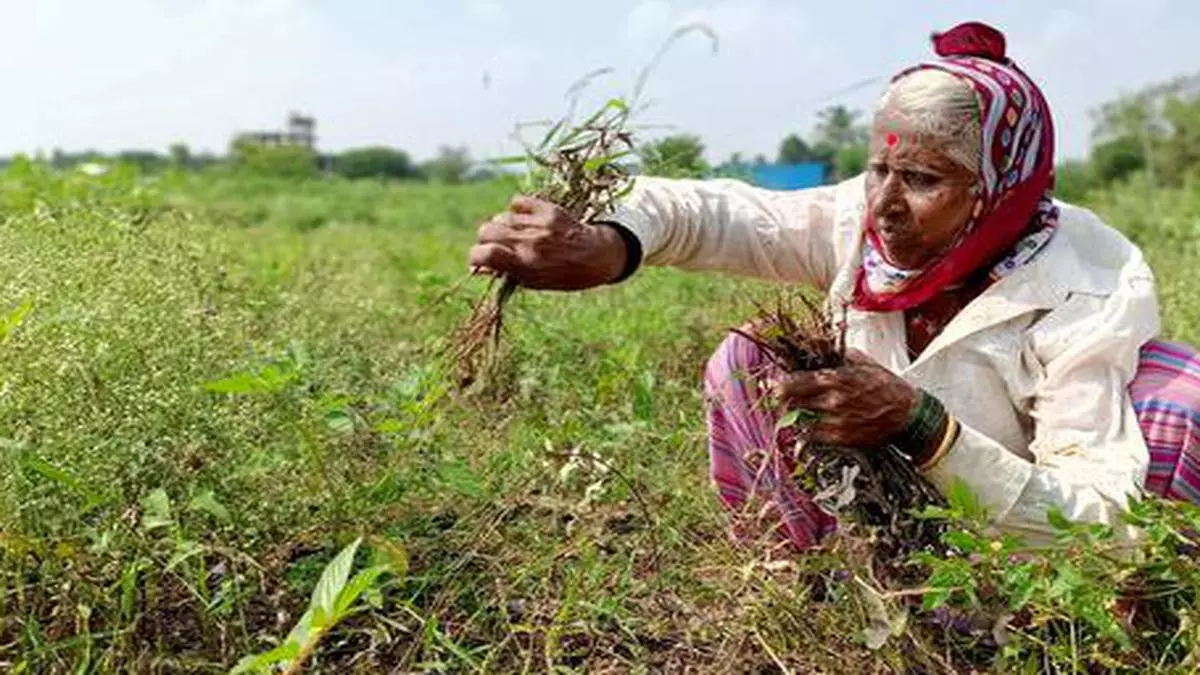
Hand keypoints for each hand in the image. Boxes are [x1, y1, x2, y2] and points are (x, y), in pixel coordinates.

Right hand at [467, 196, 628, 290]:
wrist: (598, 256)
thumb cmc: (564, 275)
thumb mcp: (534, 282)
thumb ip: (506, 273)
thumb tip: (477, 268)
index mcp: (525, 264)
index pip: (483, 254)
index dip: (475, 258)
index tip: (479, 261)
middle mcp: (530, 242)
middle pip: (486, 231)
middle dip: (485, 240)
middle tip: (496, 247)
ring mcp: (539, 224)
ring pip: (500, 217)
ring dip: (501, 227)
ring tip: (514, 235)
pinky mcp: (547, 209)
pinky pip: (517, 202)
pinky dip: (516, 210)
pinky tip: (524, 220)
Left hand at [773, 350, 916, 446]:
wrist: (906, 413)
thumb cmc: (883, 383)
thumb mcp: (860, 361)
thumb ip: (835, 354)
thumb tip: (814, 342)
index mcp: (835, 379)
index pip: (794, 383)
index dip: (779, 384)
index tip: (773, 384)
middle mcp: (832, 402)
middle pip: (792, 403)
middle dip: (782, 400)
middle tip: (778, 398)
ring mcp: (835, 422)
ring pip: (800, 420)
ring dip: (793, 415)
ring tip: (793, 410)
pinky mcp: (840, 439)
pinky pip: (813, 435)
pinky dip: (807, 430)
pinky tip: (809, 424)